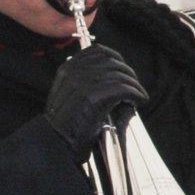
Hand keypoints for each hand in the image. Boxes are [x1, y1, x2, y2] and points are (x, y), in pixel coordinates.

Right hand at [45, 45, 148, 160]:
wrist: (55, 143)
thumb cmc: (65, 124)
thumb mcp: (70, 96)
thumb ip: (88, 83)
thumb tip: (118, 79)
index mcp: (68, 70)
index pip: (98, 51)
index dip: (117, 59)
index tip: (124, 70)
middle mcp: (74, 73)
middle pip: (112, 62)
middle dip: (129, 73)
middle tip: (136, 87)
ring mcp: (82, 85)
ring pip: (120, 75)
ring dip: (135, 85)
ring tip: (139, 96)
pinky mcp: (93, 99)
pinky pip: (122, 89)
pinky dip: (135, 93)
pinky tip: (139, 100)